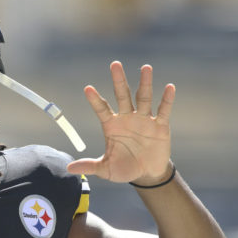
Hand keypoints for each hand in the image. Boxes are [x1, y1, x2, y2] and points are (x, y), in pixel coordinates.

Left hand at [67, 61, 175, 184]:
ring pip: (143, 98)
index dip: (95, 100)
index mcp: (111, 125)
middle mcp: (126, 118)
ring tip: (145, 67)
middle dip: (118, 80)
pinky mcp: (160, 125)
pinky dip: (167, 100)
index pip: (101, 109)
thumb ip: (89, 166)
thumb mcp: (105, 169)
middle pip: (122, 95)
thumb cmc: (124, 168)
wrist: (147, 174)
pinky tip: (169, 87)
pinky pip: (163, 110)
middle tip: (115, 64)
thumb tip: (69, 168)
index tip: (87, 88)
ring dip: (144, 83)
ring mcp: (144, 120)